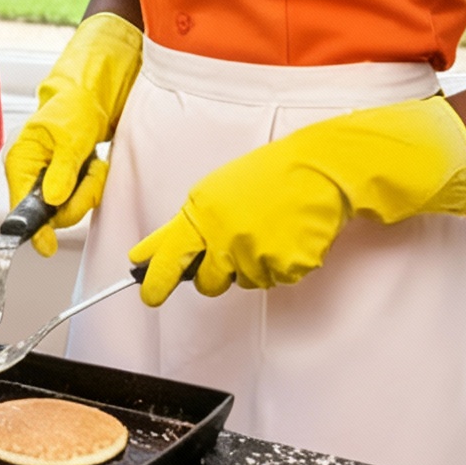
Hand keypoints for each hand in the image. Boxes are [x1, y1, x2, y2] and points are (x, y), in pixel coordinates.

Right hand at [3, 13, 142, 256]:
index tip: (46, 245)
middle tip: (90, 175)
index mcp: (20, 160)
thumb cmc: (76, 108)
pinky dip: (89, 185)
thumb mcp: (72, 139)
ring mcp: (45, 178)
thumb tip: (52, 201)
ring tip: (92, 164)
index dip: (34, 227)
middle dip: (76, 198)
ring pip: (67, 207)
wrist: (92, 97)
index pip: (21, 205)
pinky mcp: (62, 180)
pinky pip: (77, 198)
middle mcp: (29, 172)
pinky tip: (92, 166)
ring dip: (86, 189)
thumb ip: (61, 172)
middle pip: (49, 212)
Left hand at [127, 95, 465, 306]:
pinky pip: (278, 279)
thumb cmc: (268, 176)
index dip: (156, 280)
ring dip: (254, 264)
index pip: (168, 255)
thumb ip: (185, 226)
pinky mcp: (285, 265)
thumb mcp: (216, 191)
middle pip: (207, 283)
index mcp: (202, 213)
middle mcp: (223, 236)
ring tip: (270, 228)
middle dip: (216, 275)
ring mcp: (255, 253)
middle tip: (235, 249)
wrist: (320, 168)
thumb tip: (145, 255)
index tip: (148, 296)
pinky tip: (290, 235)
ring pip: (245, 281)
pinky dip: (284, 263)